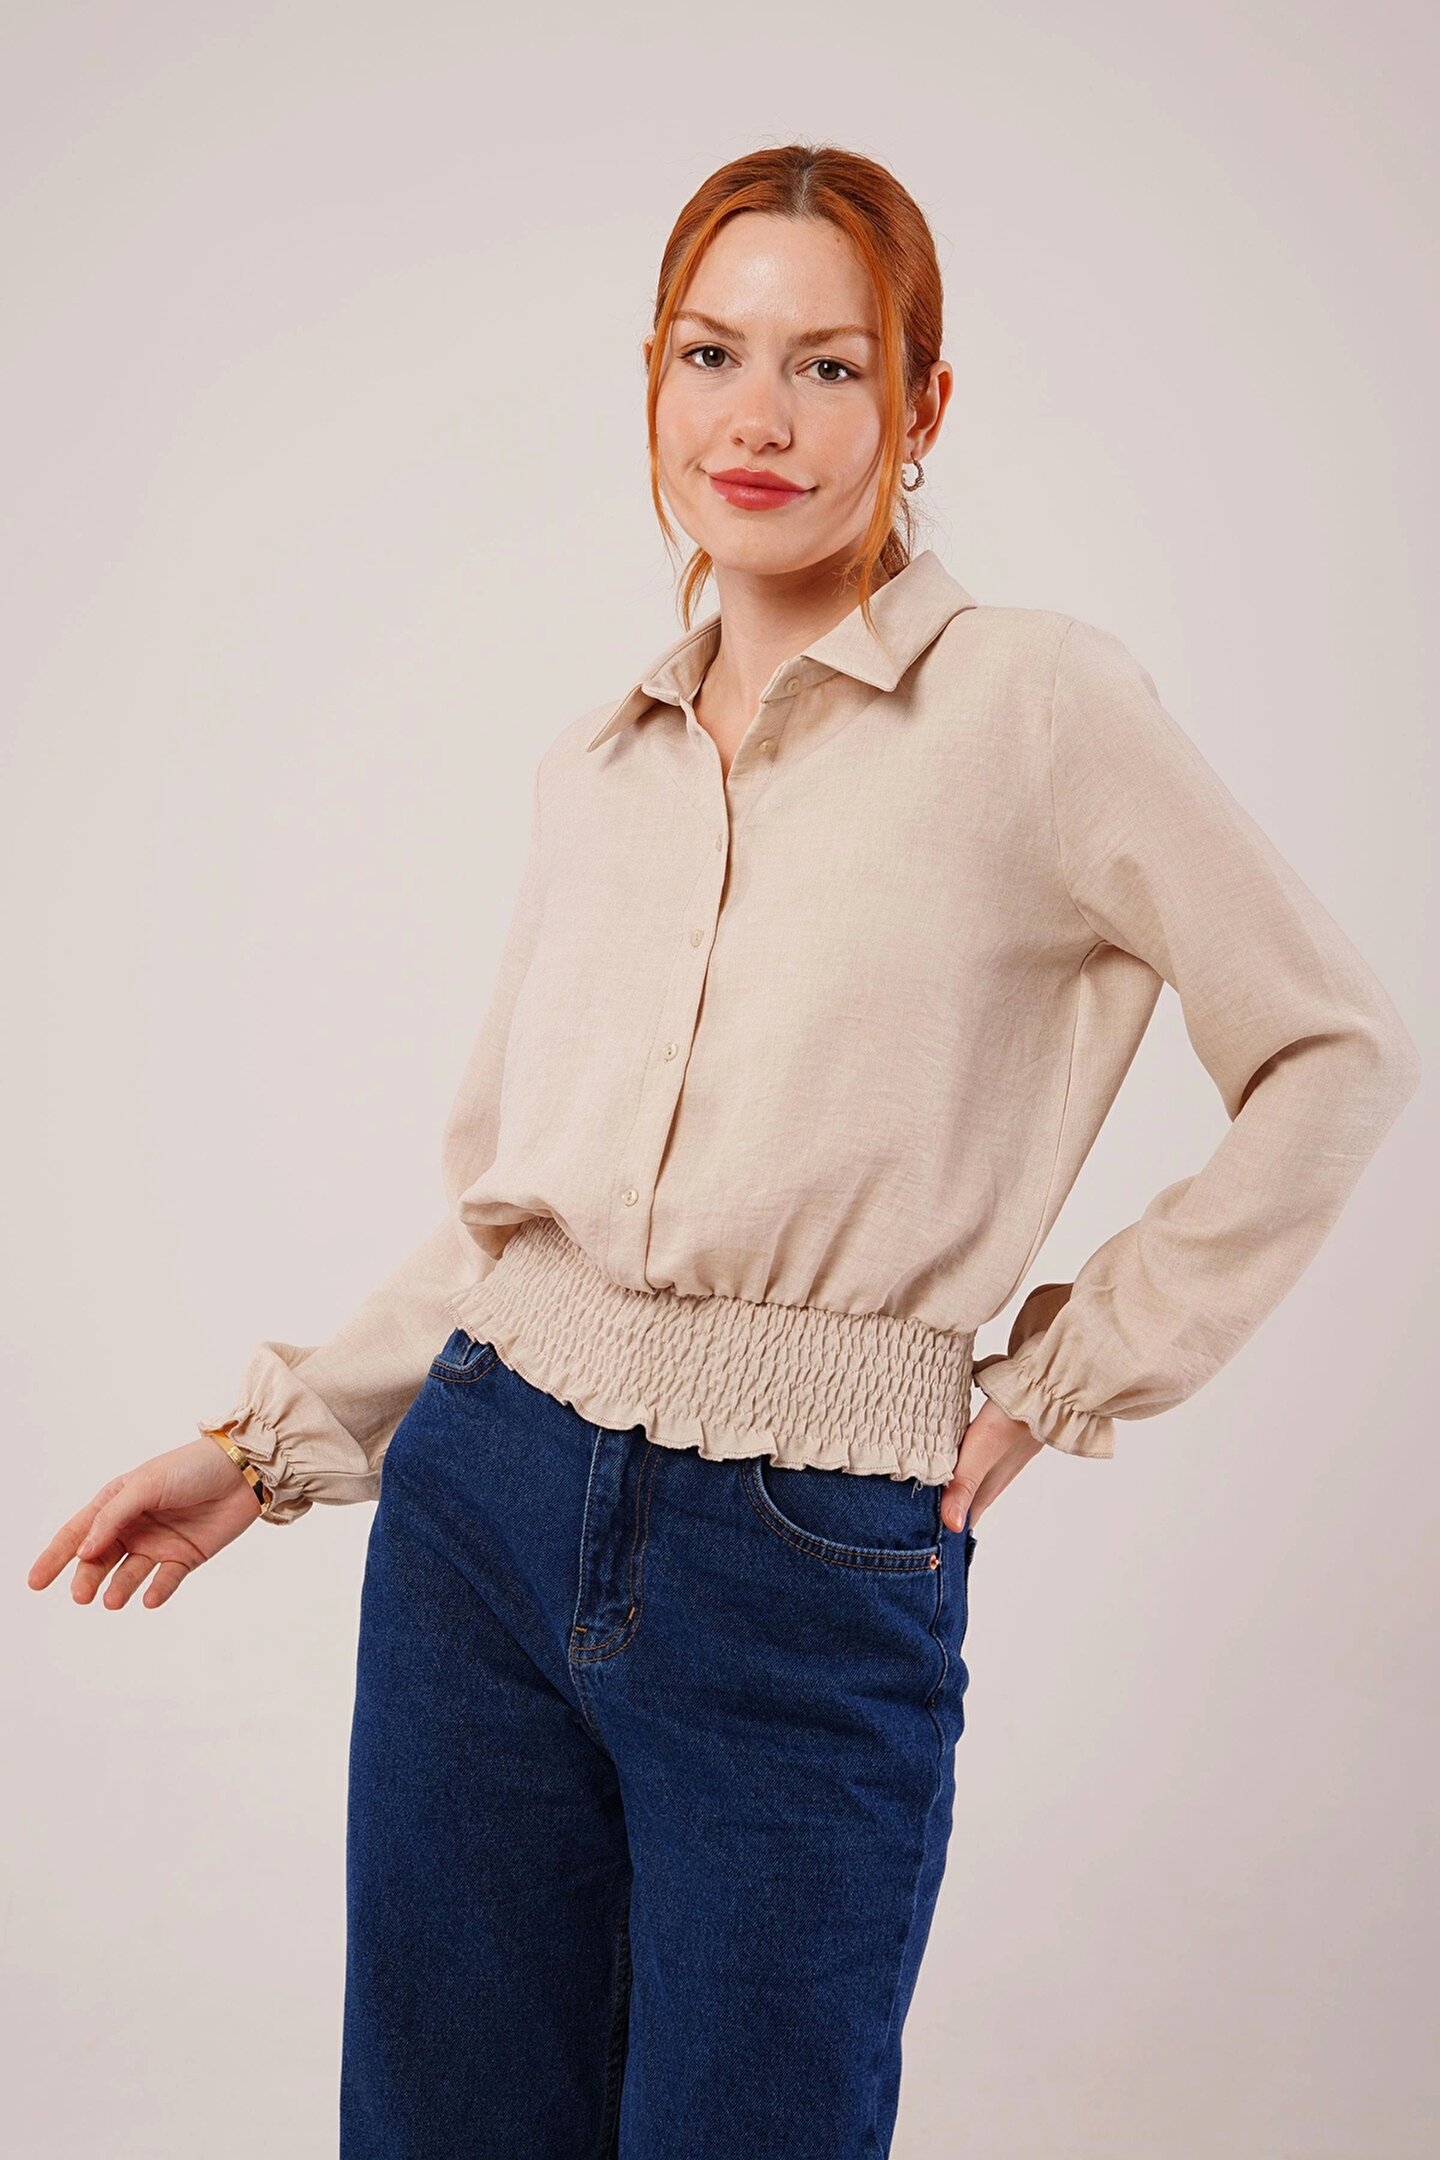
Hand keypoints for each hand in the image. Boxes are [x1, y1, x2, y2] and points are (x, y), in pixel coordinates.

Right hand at [27, 1437, 267, 1610]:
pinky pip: (164, 1581)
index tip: (34, 1582)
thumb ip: (113, 1517)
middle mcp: (134, 1526)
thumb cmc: (191, 1467)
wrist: (243, 1470)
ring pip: (128, 1574)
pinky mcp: (185, 1557)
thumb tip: (84, 1550)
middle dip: (86, 1578)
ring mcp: (158, 1543)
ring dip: (118, 1588)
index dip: (54, 1557)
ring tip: (111, 1600)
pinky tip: (149, 1598)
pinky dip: (156, 1592)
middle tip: (80, 1595)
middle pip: (99, 1559)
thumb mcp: (146, 1484)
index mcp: (117, 1503)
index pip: (78, 1533)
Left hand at [941, 1279, 1071, 1531]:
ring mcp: (1007, 1447)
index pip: (970, 1514)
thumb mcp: (982, 1448)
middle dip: (954, 1505)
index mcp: (994, 1481)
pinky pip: (982, 1445)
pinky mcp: (1008, 1425)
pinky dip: (968, 1450)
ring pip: (978, 1468)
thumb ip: (964, 1483)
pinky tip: (960, 1441)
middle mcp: (1002, 1468)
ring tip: (939, 1482)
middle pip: (973, 1494)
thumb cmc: (1017, 1414)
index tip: (932, 1542)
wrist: (1051, 1377)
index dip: (952, 1527)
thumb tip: (952, 1527)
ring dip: (960, 1476)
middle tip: (928, 1515)